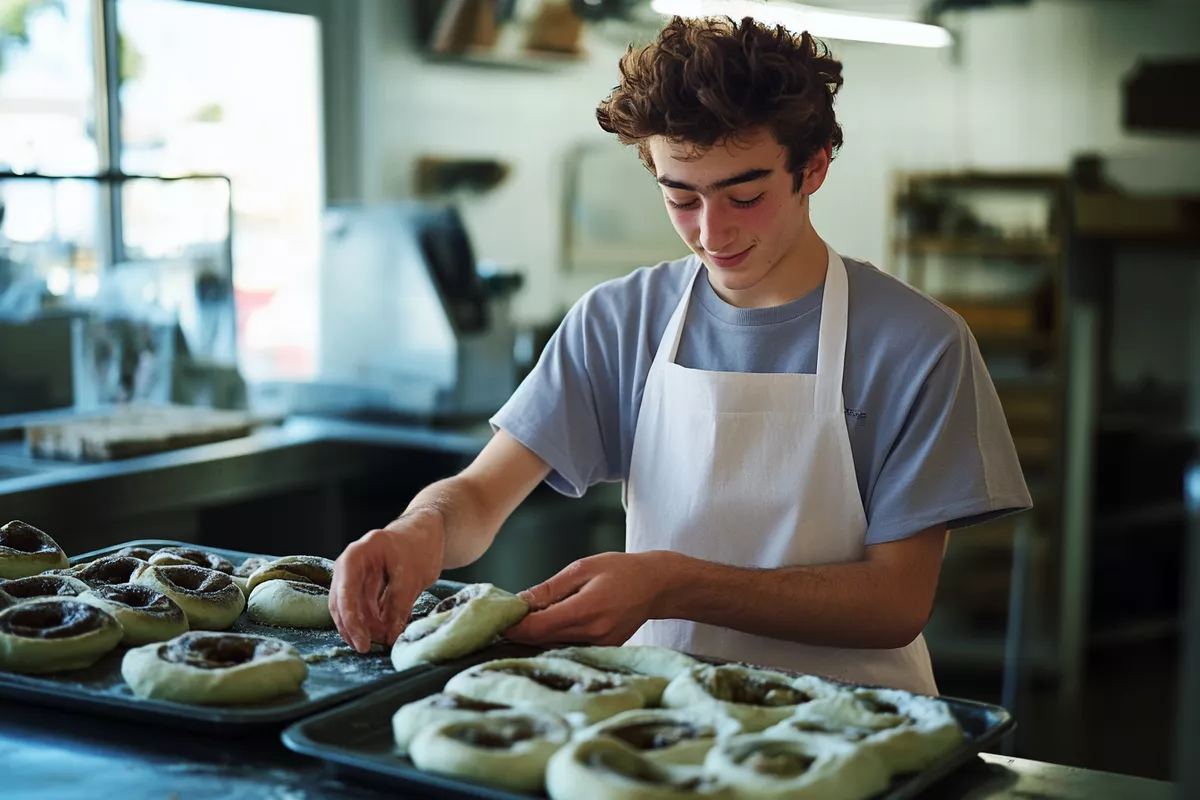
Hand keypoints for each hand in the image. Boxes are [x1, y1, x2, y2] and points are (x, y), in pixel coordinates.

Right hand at [330, 509, 443, 652]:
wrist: (427, 533)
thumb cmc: (419, 545)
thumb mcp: (412, 576)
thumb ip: (399, 606)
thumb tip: (390, 636)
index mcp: (357, 555)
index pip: (345, 591)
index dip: (351, 619)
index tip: (362, 641)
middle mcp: (350, 566)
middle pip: (341, 602)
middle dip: (354, 628)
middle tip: (368, 648)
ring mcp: (355, 577)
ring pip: (350, 608)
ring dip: (363, 627)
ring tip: (381, 641)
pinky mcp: (364, 587)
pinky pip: (362, 608)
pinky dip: (370, 622)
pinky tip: (382, 633)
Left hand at [505, 551, 670, 645]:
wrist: (657, 586)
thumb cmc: (620, 570)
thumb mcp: (582, 568)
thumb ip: (550, 588)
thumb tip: (519, 602)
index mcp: (584, 610)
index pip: (537, 628)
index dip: (513, 627)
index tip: (496, 620)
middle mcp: (592, 634)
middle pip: (542, 640)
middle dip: (521, 631)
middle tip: (505, 618)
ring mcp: (599, 646)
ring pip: (554, 646)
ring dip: (538, 635)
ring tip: (528, 618)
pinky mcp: (604, 650)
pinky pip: (570, 646)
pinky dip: (556, 637)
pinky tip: (553, 623)